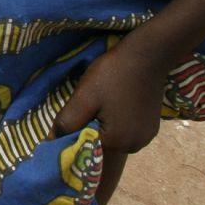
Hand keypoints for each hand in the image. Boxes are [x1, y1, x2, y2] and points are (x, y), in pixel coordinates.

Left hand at [50, 44, 169, 154]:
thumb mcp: (84, 97)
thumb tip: (52, 141)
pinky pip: (127, 130)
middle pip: (101, 143)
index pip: (87, 148)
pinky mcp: (152, 127)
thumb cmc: (113, 75)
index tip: (75, 113)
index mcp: (117, 143)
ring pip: (114, 137)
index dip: (76, 133)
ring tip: (104, 101)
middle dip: (91, 128)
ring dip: (105, 125)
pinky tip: (117, 103)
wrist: (147, 56)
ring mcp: (146, 137)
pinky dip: (118, 121)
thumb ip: (67, 122)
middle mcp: (135, 146)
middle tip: (89, 103)